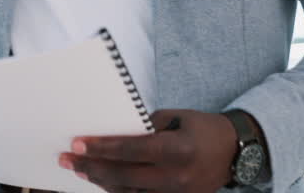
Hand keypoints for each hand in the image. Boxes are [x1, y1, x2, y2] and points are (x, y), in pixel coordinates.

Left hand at [59, 109, 238, 192]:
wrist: (236, 152)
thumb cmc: (203, 128)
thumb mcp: (176, 117)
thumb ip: (146, 127)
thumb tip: (113, 131)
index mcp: (179, 150)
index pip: (132, 150)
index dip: (102, 148)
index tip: (78, 144)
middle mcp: (178, 177)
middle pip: (125, 176)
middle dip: (92, 167)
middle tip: (66, 159)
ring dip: (101, 181)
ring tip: (79, 170)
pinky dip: (120, 191)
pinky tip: (103, 182)